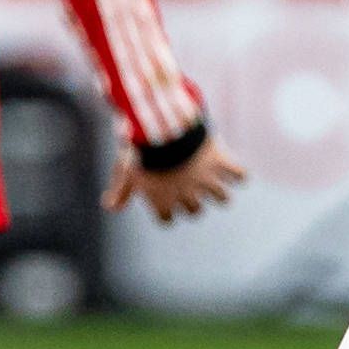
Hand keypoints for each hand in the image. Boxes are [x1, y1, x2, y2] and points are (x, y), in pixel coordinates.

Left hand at [106, 126, 245, 222]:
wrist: (162, 130)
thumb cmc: (140, 151)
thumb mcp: (126, 170)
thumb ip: (120, 190)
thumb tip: (109, 207)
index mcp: (164, 201)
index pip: (167, 219)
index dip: (166, 210)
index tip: (165, 201)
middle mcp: (188, 195)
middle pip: (195, 211)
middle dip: (193, 201)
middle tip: (189, 185)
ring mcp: (207, 180)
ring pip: (222, 198)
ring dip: (219, 191)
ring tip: (215, 179)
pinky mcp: (221, 163)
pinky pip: (239, 175)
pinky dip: (239, 173)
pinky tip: (233, 169)